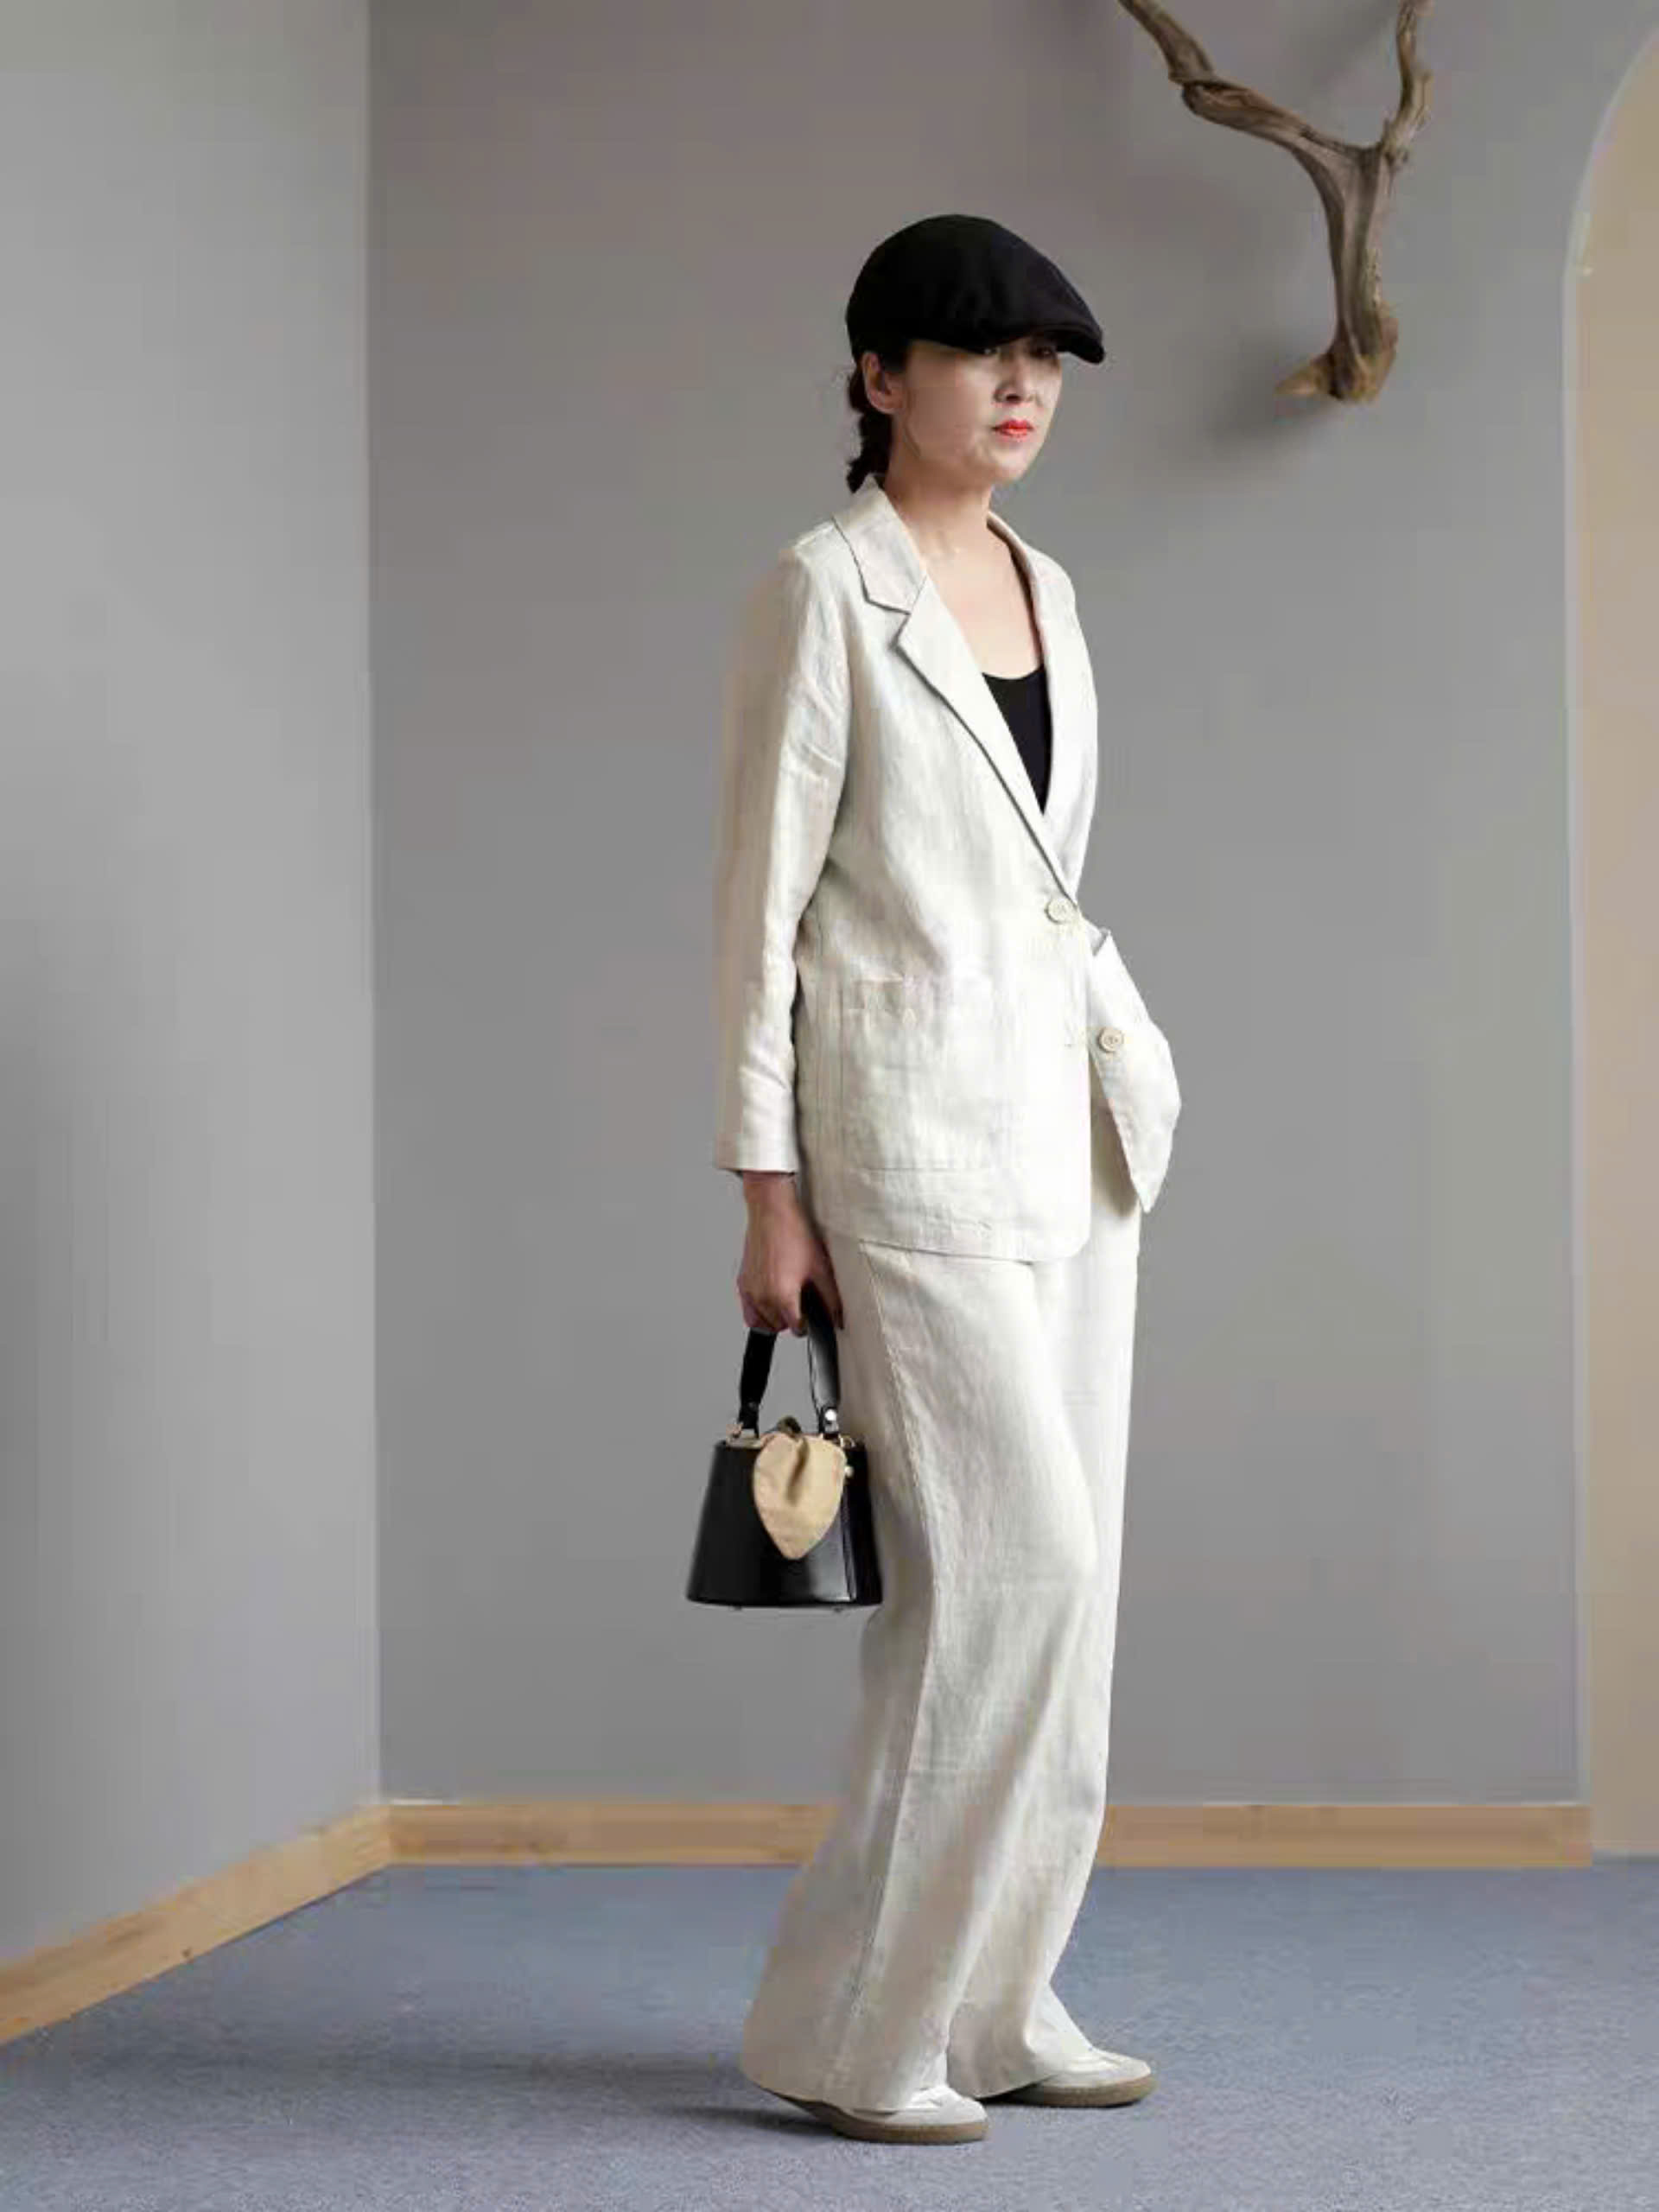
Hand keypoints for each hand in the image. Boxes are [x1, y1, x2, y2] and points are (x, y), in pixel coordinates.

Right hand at [736, 1174, 844, 1334]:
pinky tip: (770, 1295)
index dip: (806, 1324)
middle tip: (800, 1303)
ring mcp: (749, 1290)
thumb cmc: (792, 1233)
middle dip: (789, 1320)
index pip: (796, 1329)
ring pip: (760, 1322)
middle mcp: (762, 1297)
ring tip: (785, 1301)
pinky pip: (748, 1309)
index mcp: (782, 1296)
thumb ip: (831, 1298)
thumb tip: (838, 1317)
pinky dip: (758, 1309)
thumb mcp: (820, 1268)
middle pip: (778, 1327)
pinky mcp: (742, 1282)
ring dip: (772, 1318)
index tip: (810, 1316)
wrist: (771, 1211)